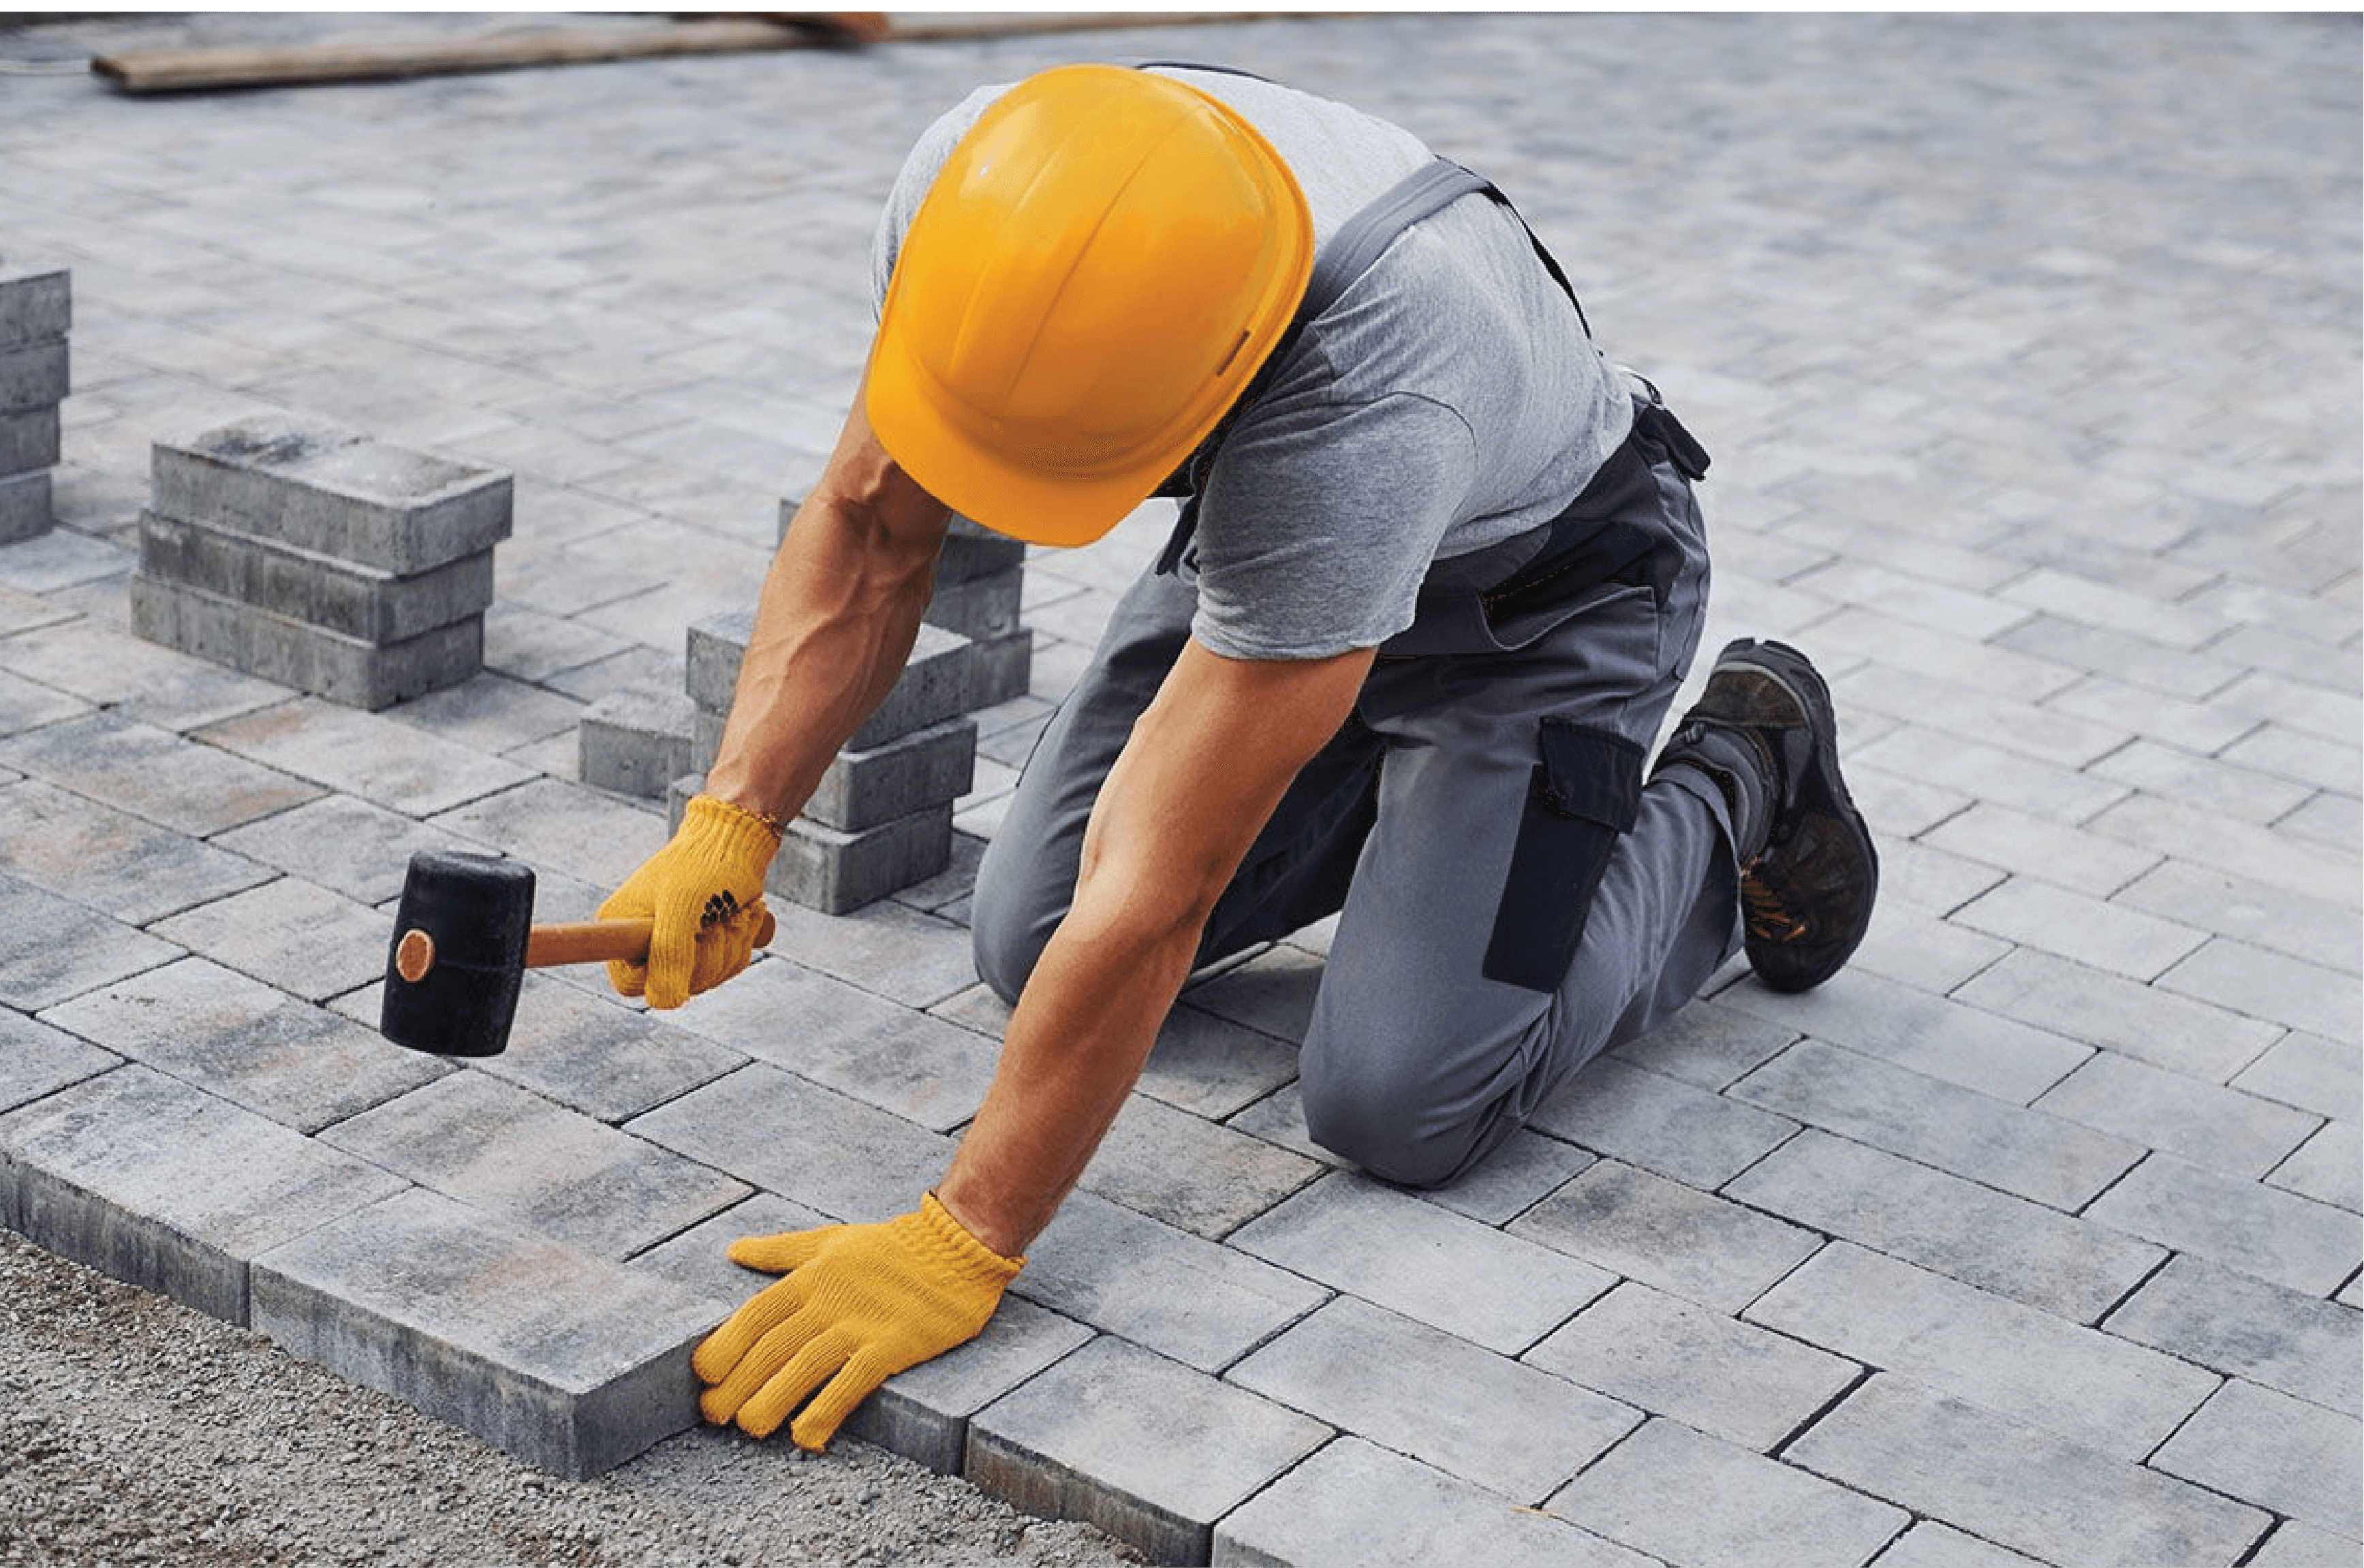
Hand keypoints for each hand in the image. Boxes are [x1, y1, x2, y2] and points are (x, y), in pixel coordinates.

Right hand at [598, 794, 780, 1008]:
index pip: (631, 983)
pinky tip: (742, 915)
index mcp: (619, 927)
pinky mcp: (703, 944)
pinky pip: (725, 967)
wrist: (738, 838)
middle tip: (718, 920)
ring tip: (732, 912)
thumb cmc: (705, 864)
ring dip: (730, 946)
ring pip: (706, 979)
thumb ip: (670, 953)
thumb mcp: (683, 906)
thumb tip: (664, 1003)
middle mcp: (642, 940)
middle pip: (675, 986)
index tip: (688, 939)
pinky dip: (741, 943)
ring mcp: (675, 943)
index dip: (662, 973)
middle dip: (709, 956)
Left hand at [692, 1195, 1023, 1450]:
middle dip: (736, 1385)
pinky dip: (826, 1410)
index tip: (704, 1375)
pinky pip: (851, 1382)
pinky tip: (806, 1436)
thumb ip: (780, 1251)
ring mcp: (860, 1324)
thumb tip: (734, 1250)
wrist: (957, 1246)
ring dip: (770, 1401)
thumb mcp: (829, 1240)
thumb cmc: (891, 1246)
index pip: (754, 1315)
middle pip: (770, 1347)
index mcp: (810, 1277)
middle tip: (713, 1415)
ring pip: (803, 1367)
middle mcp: (828, 1301)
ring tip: (749, 1428)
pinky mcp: (891, 1345)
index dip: (724, 1346)